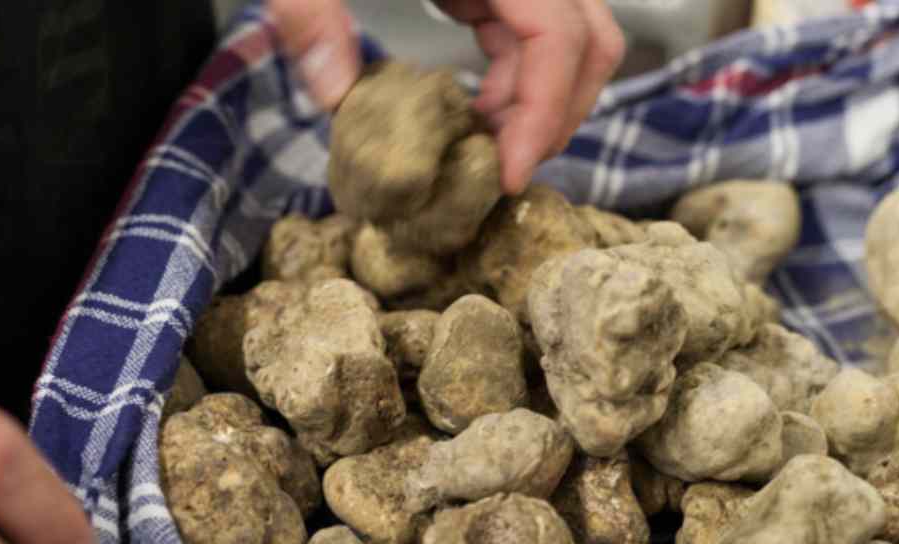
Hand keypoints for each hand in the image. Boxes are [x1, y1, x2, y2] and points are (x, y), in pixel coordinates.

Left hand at [265, 0, 624, 194]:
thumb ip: (310, 14)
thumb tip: (335, 93)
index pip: (559, 35)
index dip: (544, 111)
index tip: (509, 173)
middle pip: (588, 41)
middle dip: (552, 115)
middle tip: (502, 171)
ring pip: (568, 43)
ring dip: (534, 104)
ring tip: (480, 148)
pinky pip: (532, 35)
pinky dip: (514, 82)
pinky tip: (472, 113)